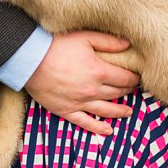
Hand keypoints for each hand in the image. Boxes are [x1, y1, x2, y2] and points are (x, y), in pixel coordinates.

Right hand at [24, 30, 140, 135]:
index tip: (138, 77)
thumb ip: (109, 42)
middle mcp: (92, 90)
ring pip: (105, 109)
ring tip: (129, 111)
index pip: (124, 78)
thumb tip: (128, 44)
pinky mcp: (65, 110)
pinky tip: (108, 130)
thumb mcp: (85, 37)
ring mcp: (79, 102)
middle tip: (134, 90)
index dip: (134, 78)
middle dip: (128, 91)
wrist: (29, 59)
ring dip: (119, 111)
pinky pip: (85, 122)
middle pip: (117, 93)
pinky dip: (98, 128)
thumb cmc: (57, 45)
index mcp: (99, 71)